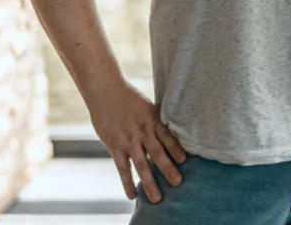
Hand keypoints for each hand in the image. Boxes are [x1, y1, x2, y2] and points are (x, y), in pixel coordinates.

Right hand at [85, 78, 186, 202]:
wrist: (105, 91)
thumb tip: (170, 134)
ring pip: (141, 164)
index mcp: (153, 120)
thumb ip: (157, 122)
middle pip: (157, 153)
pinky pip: (122, 168)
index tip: (185, 160)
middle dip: (168, 169)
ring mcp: (128, 140)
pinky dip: (127, 182)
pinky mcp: (115, 146)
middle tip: (178, 183)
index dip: (176, 148)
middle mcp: (142, 131)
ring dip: (149, 182)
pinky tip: (132, 195)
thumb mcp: (148, 106)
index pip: (167, 136)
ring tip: (157, 198)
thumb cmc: (129, 98)